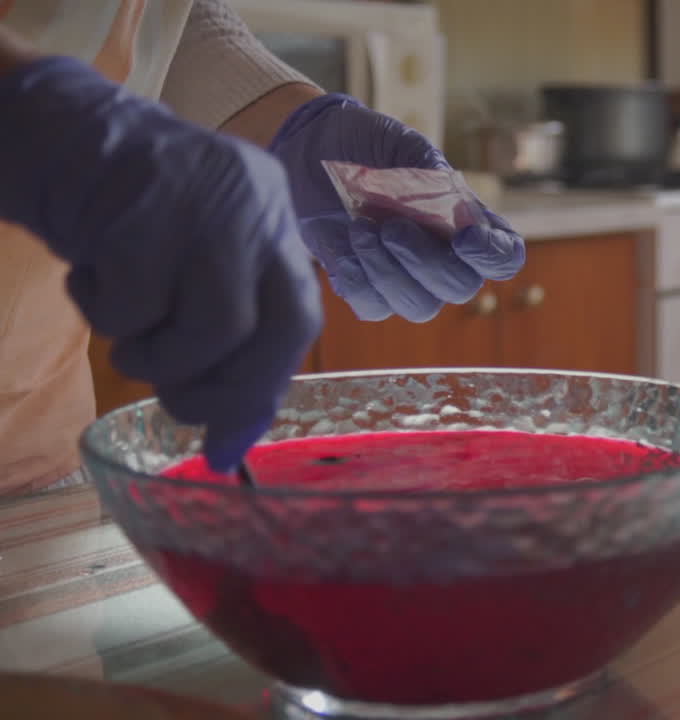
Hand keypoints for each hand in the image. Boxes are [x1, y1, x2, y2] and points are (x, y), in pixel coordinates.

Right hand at [0, 57, 322, 471]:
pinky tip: (90, 276)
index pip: (300, 319)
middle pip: (277, 329)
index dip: (263, 388)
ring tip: (121, 330)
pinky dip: (103, 315)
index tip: (226, 442)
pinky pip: (136, 308)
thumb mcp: (187, 265)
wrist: (44, 128)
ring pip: (212, 329)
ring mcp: (206, 204)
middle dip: (224, 388)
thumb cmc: (119, 213)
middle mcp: (256, 205)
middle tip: (175, 403)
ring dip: (156, 357)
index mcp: (275, 215)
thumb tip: (229, 444)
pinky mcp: (143, 210)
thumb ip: (221, 338)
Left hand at [269, 94, 524, 321]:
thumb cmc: (369, 144)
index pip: (504, 257)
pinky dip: (358, 280)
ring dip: (388, 272)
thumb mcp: (405, 147)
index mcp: (469, 223)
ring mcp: (408, 278)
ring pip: (419, 306)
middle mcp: (447, 258)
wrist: (315, 149)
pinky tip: (343, 247)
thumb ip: (432, 177)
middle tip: (391, 226)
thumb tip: (454, 214)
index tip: (464, 237)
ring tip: (359, 229)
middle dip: (425, 262)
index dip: (492, 256)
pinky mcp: (369, 287)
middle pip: (461, 288)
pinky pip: (373, 308)